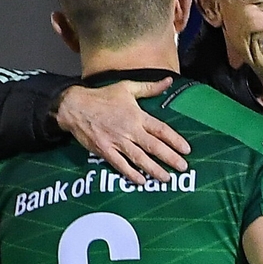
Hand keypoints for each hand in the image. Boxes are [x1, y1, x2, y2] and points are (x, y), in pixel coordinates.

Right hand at [55, 77, 190, 183]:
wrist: (75, 106)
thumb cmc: (102, 96)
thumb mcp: (127, 88)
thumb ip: (150, 87)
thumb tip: (169, 81)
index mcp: (137, 116)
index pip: (161, 130)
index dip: (175, 140)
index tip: (187, 149)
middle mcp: (129, 130)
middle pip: (154, 147)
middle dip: (170, 158)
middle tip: (183, 167)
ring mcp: (117, 142)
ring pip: (139, 158)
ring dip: (154, 169)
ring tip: (166, 178)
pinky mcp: (105, 150)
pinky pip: (120, 165)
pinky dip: (131, 174)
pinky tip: (141, 181)